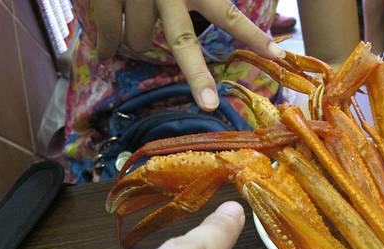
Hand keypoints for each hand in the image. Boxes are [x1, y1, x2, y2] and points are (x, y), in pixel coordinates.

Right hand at [92, 0, 284, 109]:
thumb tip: (219, 5)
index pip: (228, 13)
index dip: (252, 36)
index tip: (278, 55)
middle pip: (183, 41)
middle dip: (197, 76)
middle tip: (210, 104)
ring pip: (141, 39)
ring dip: (136, 39)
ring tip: (129, 27)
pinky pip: (111, 34)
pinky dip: (107, 47)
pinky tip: (105, 54)